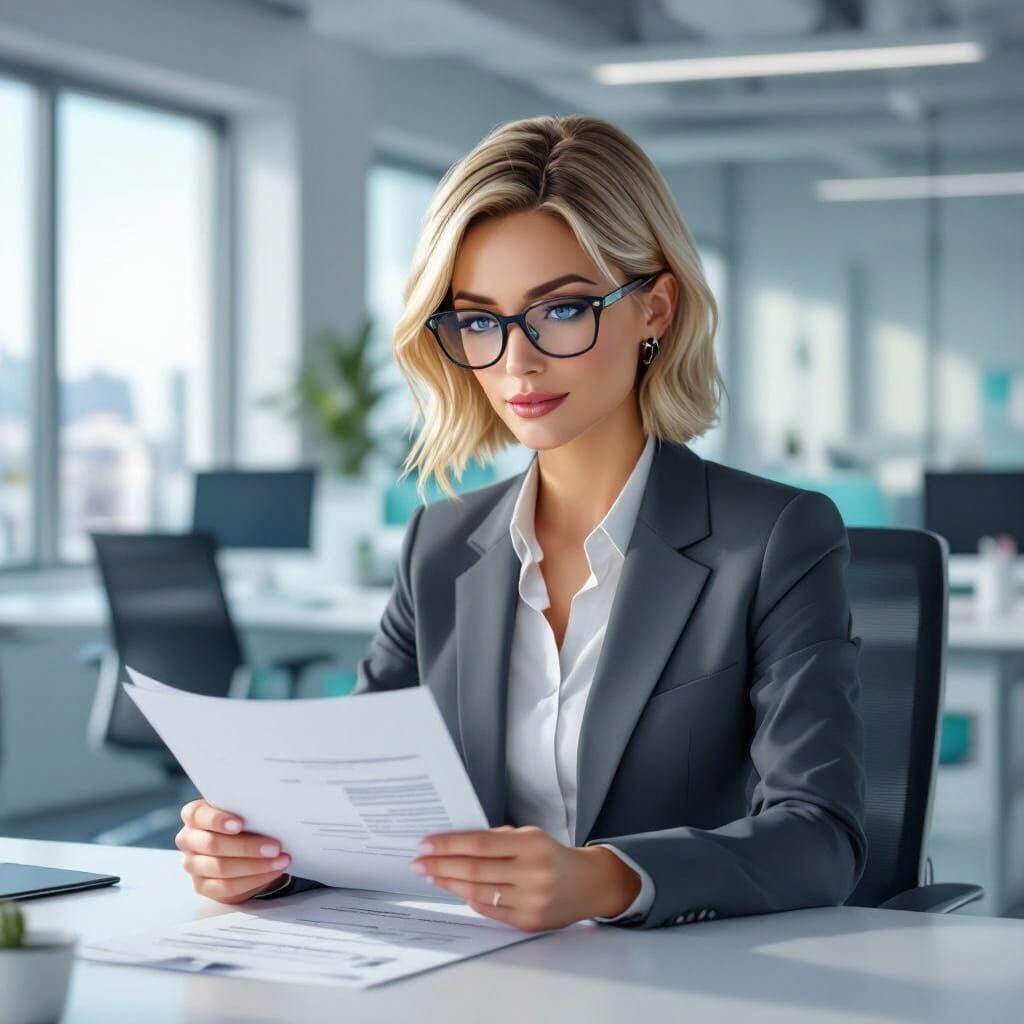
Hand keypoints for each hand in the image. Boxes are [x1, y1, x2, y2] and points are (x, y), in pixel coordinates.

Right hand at [176, 799, 291, 903]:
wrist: (243, 850)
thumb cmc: (244, 824)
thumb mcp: (244, 813)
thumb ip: (248, 810)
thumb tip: (270, 812)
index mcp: (195, 815)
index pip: (198, 815)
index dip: (218, 820)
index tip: (240, 824)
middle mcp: (189, 839)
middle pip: (213, 844)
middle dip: (247, 847)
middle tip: (275, 847)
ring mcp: (193, 864)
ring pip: (221, 868)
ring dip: (255, 865)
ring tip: (280, 860)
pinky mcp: (202, 886)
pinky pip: (227, 886)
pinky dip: (253, 879)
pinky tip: (271, 872)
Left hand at [409, 825, 640, 930]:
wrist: (589, 884)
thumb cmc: (553, 854)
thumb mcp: (530, 836)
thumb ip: (497, 840)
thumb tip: (454, 846)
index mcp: (531, 844)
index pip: (479, 843)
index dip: (448, 845)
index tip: (425, 845)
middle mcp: (532, 873)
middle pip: (474, 870)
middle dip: (440, 866)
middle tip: (418, 863)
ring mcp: (530, 901)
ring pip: (477, 893)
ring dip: (449, 884)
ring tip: (432, 876)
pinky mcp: (528, 922)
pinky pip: (489, 911)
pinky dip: (470, 899)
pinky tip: (457, 891)